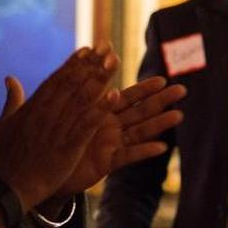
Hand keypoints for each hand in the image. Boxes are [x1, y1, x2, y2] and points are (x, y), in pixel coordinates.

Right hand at [0, 42, 119, 210]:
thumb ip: (12, 99)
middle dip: (90, 64)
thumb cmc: (5, 157)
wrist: (6, 187)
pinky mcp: (66, 147)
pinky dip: (100, 109)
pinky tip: (114, 96)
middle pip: (71, 83)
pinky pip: (86, 124)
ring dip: (99, 79)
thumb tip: (10, 78)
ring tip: (113, 63)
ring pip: (81, 99)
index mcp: (32, 107)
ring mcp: (56, 130)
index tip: (88, 49)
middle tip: (107, 48)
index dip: (74, 63)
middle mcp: (45, 114)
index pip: (56, 79)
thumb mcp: (5, 123)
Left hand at [53, 76, 184, 196]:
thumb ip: (79, 90)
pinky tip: (161, 147)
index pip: (127, 97)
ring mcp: (111, 145)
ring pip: (139, 131)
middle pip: (140, 111)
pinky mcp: (106, 163)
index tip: (162, 78)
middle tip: (182, 90)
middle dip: (160, 100)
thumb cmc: (57, 136)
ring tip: (179, 115)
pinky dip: (144, 151)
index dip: (144, 88)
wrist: (45, 168)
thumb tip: (82, 59)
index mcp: (102, 111)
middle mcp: (111, 127)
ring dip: (159, 123)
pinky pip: (127, 156)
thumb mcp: (68, 109)